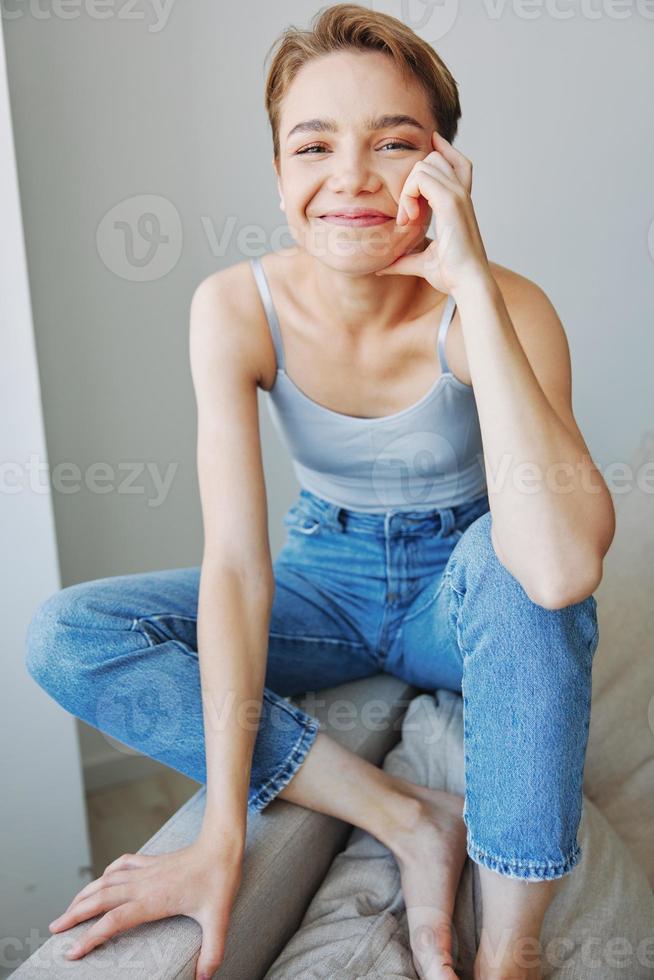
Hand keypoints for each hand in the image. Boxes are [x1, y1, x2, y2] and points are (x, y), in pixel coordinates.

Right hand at [48, 838, 243, 979]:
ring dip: (85, 893)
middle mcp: (143, 884)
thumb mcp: (218, 919)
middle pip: (100, 899)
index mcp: (153, 900)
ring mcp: (146, 870)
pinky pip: (122, 865)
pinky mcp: (152, 861)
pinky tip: (102, 878)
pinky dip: (107, 873)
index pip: (113, 921)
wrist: (222, 846)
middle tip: (54, 929)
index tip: (72, 952)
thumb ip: (212, 952)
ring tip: (68, 908)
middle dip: (74, 914)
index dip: (91, 938)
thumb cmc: (219, 881)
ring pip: (106, 880)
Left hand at [376, 131, 490, 296]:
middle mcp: (461, 194)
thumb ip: (403, 260)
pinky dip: (408, 195)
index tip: (429, 144)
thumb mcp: (422, 263)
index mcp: (459, 202)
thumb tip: (381, 268)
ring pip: (425, 165)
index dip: (442, 149)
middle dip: (411, 181)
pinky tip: (409, 218)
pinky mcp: (451, 201)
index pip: (456, 161)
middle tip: (406, 215)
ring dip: (407, 190)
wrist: (467, 282)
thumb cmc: (451, 275)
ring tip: (407, 219)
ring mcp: (457, 195)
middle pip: (433, 158)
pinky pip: (421, 178)